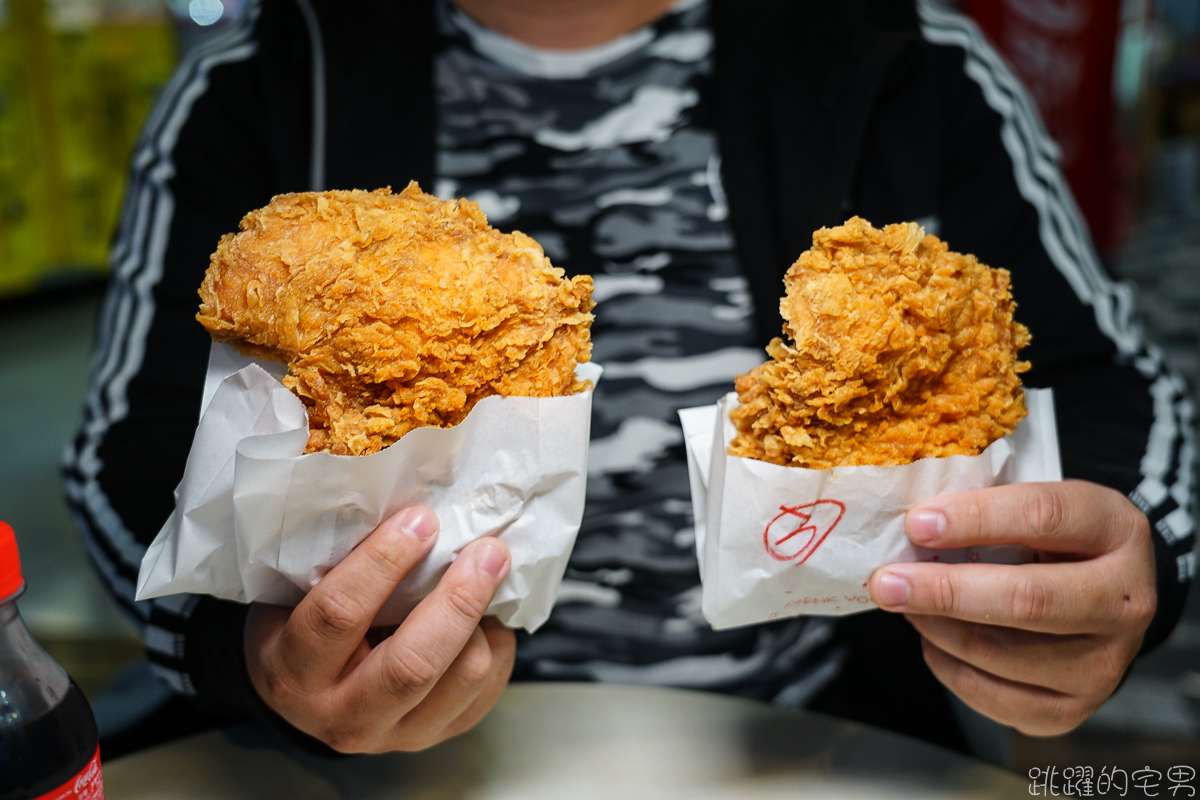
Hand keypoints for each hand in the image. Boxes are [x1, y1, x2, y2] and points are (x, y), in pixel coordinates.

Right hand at [244, 506, 515, 752]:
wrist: (304, 696)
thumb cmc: (301, 626)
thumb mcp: (295, 595)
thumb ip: (336, 562)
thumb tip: (408, 508)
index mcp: (295, 672)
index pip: (339, 615)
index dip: (383, 562)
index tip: (421, 520)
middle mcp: (344, 716)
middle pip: (413, 664)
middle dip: (458, 599)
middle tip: (486, 550)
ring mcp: (395, 736)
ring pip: (463, 677)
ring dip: (484, 618)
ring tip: (487, 574)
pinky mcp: (437, 736)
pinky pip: (487, 690)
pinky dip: (497, 644)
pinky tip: (485, 614)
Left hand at [868, 480, 1155, 735]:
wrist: (1097, 595)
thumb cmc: (1049, 541)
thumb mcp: (1033, 506)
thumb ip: (983, 508)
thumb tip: (909, 526)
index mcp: (1115, 529)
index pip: (1043, 517)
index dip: (976, 519)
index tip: (917, 524)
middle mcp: (1124, 602)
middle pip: (1028, 600)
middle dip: (945, 591)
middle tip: (886, 581)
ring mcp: (1106, 663)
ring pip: (1001, 653)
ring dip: (936, 627)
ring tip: (905, 603)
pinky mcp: (1074, 708)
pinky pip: (993, 696)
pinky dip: (947, 665)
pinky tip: (932, 637)